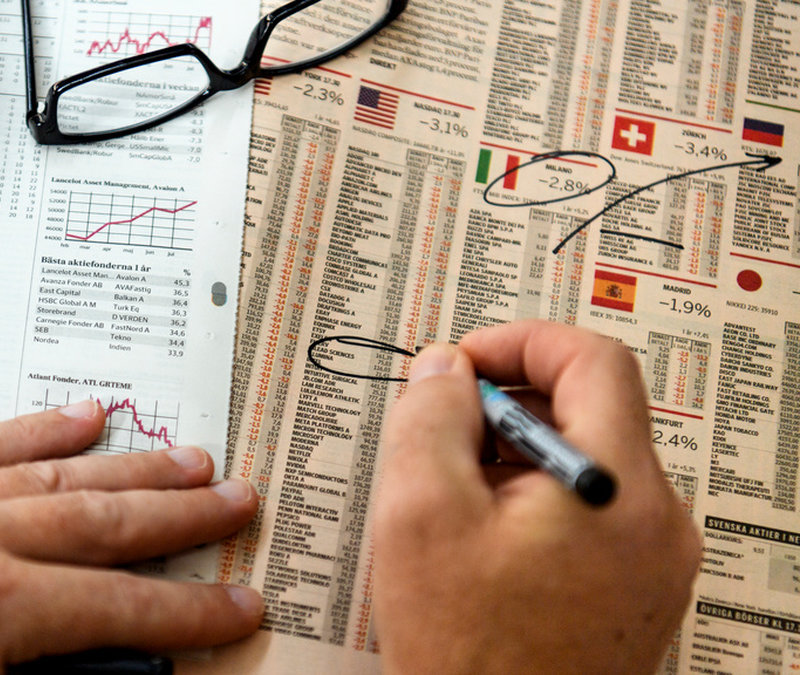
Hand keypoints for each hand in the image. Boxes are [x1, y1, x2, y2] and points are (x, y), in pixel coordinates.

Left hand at [0, 400, 262, 672]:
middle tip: (235, 501)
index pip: (121, 606)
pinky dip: (32, 429)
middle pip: (101, 521)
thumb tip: (113, 669)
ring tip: (183, 458)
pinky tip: (78, 417)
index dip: (191, 611)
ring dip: (126, 467)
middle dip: (179, 517)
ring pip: (51, 473)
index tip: (237, 607)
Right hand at [371, 320, 700, 673]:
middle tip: (444, 432)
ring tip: (454, 499)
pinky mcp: (636, 589)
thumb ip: (429, 418)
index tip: (466, 363)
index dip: (521, 342)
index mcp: (618, 491)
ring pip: (587, 461)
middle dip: (509, 405)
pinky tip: (482, 538)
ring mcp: (654, 561)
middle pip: (591, 410)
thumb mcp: (420, 514)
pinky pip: (591, 509)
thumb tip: (445, 370)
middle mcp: (656, 522)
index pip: (594, 360)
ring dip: (517, 455)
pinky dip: (536, 498)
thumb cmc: (467, 655)